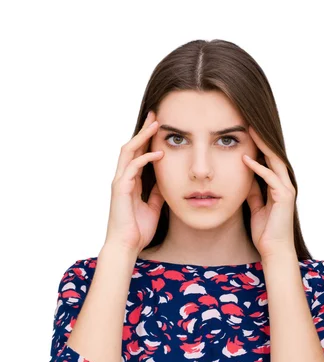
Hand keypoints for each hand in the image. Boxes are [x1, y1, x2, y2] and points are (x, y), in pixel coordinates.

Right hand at [104, 110, 164, 252]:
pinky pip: (132, 167)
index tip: (159, 126)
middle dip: (143, 130)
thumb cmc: (137, 230)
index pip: (137, 154)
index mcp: (130, 182)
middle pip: (131, 146)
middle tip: (156, 115)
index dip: (147, 140)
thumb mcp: (153, 208)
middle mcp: (122, 179)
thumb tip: (165, 182)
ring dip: (142, 137)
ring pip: (128, 151)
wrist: (126, 247)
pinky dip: (145, 158)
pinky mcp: (121, 190)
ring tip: (156, 124)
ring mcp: (120, 183)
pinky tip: (159, 153)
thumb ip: (157, 193)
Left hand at [243, 125, 296, 258]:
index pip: (270, 162)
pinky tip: (247, 160)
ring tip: (250, 132)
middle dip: (263, 141)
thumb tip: (246, 180)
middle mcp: (285, 186)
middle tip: (250, 124)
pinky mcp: (284, 197)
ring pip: (275, 163)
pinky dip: (258, 168)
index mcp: (279, 188)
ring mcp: (286, 190)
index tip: (247, 135)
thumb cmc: (266, 233)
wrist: (274, 250)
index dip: (260, 148)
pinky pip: (270, 178)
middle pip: (274, 157)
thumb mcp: (256, 208)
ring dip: (262, 147)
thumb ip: (254, 193)